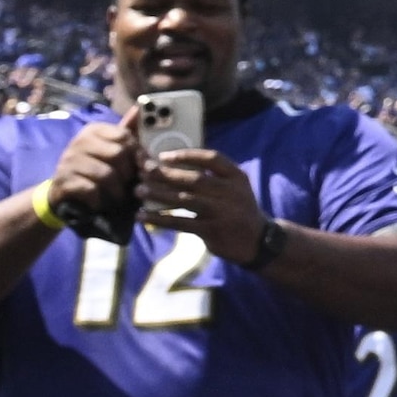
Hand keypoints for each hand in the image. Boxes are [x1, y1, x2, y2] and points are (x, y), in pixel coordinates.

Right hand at [44, 118, 140, 233]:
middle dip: (128, 173)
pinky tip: (100, 201)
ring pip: (106, 174)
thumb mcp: (111, 149)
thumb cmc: (96, 168)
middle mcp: (78, 142)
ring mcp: (68, 161)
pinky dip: (100, 199)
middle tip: (130, 183)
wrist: (64, 192)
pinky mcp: (63, 180)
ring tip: (118, 195)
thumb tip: (139, 109)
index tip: (141, 165)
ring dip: (117, 189)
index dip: (138, 153)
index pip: (124, 136)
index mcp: (93, 130)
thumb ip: (126, 132)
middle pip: (118, 154)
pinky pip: (91, 189)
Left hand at [138, 152, 272, 271]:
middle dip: (166, 174)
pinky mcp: (212, 230)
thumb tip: (174, 167)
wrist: (258, 241)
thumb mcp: (236, 189)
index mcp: (237, 177)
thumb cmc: (238, 210)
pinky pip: (180, 222)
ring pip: (185, 199)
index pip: (212, 159)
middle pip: (194, 179)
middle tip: (143, 171)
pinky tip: (142, 216)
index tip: (164, 156)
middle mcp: (231, 192)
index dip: (187, 155)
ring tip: (138, 191)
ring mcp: (222, 212)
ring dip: (159, 194)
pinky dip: (159, 219)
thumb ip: (214, 178)